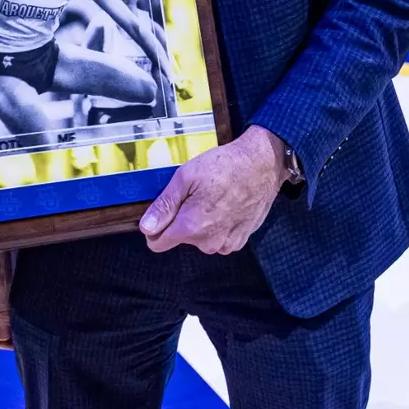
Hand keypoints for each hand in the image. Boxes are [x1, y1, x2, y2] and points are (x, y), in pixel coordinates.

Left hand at [139, 125, 286, 255]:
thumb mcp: (185, 177)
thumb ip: (164, 206)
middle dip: (181, 220)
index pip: (157, 244)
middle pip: (180, 239)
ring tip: (212, 198)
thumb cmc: (224, 166)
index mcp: (191, 227)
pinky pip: (218, 240)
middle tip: (195, 195)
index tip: (164, 210)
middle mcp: (208, 242)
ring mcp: (226, 244)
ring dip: (201, 224)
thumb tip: (146, 228)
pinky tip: (226, 206)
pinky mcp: (240, 240)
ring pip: (200, 240)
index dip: (155, 227)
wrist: (262, 165)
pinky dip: (218, 226)